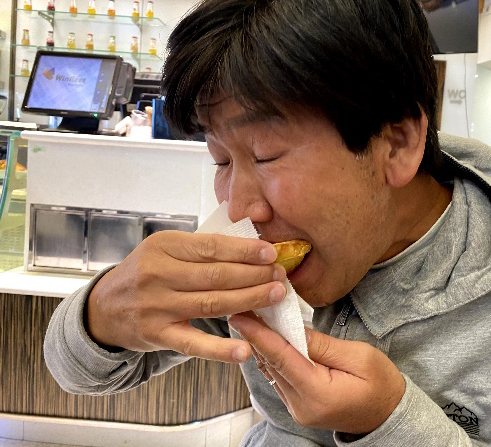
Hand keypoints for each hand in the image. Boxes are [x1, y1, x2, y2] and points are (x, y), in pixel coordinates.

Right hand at [86, 231, 286, 362]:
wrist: (104, 308)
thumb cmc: (145, 274)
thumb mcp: (164, 250)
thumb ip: (200, 249)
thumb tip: (250, 248)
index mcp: (163, 246)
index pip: (212, 247)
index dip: (244, 251)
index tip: (270, 253)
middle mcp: (158, 274)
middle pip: (216, 275)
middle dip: (254, 275)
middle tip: (280, 275)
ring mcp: (157, 306)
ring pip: (212, 303)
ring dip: (249, 300)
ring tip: (275, 295)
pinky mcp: (157, 335)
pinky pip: (193, 343)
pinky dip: (219, 349)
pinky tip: (244, 350)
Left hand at [228, 312, 404, 434]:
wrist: (389, 416)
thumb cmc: (382, 385)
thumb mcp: (360, 357)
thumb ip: (323, 345)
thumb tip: (294, 330)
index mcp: (319, 393)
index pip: (282, 359)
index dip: (259, 336)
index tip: (241, 318)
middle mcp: (302, 406)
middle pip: (272, 365)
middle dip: (256, 336)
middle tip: (243, 309)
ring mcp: (298, 409)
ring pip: (272, 372)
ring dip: (262, 346)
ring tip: (252, 319)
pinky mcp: (298, 406)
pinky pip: (279, 378)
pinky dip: (272, 357)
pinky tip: (267, 339)